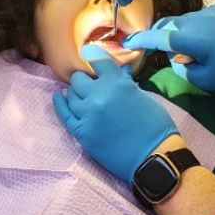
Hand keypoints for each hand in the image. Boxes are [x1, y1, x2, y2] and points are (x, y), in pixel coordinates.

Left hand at [52, 45, 177, 182]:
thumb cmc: (155, 126)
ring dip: (75, 93)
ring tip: (82, 95)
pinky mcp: (82, 132)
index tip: (91, 57)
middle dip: (85, 80)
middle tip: (91, 85)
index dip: (93, 57)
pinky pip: (64, 114)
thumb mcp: (143, 97)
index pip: (97, 60)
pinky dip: (60, 103)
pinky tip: (58, 97)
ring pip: (70, 95)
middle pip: (79, 79)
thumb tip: (119, 71)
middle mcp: (98, 96)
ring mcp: (87, 115)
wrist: (153, 157)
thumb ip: (126, 83)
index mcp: (117, 83)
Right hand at [123, 5, 214, 92]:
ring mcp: (210, 11)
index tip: (128, 42)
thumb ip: (183, 67)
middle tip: (160, 52)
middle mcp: (198, 20)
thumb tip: (175, 56)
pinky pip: (198, 18)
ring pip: (182, 21)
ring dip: (179, 33)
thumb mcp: (206, 80)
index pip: (158, 36)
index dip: (141, 39)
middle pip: (168, 25)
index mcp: (193, 38)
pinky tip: (207, 42)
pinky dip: (194, 28)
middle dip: (160, 37)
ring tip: (190, 51)